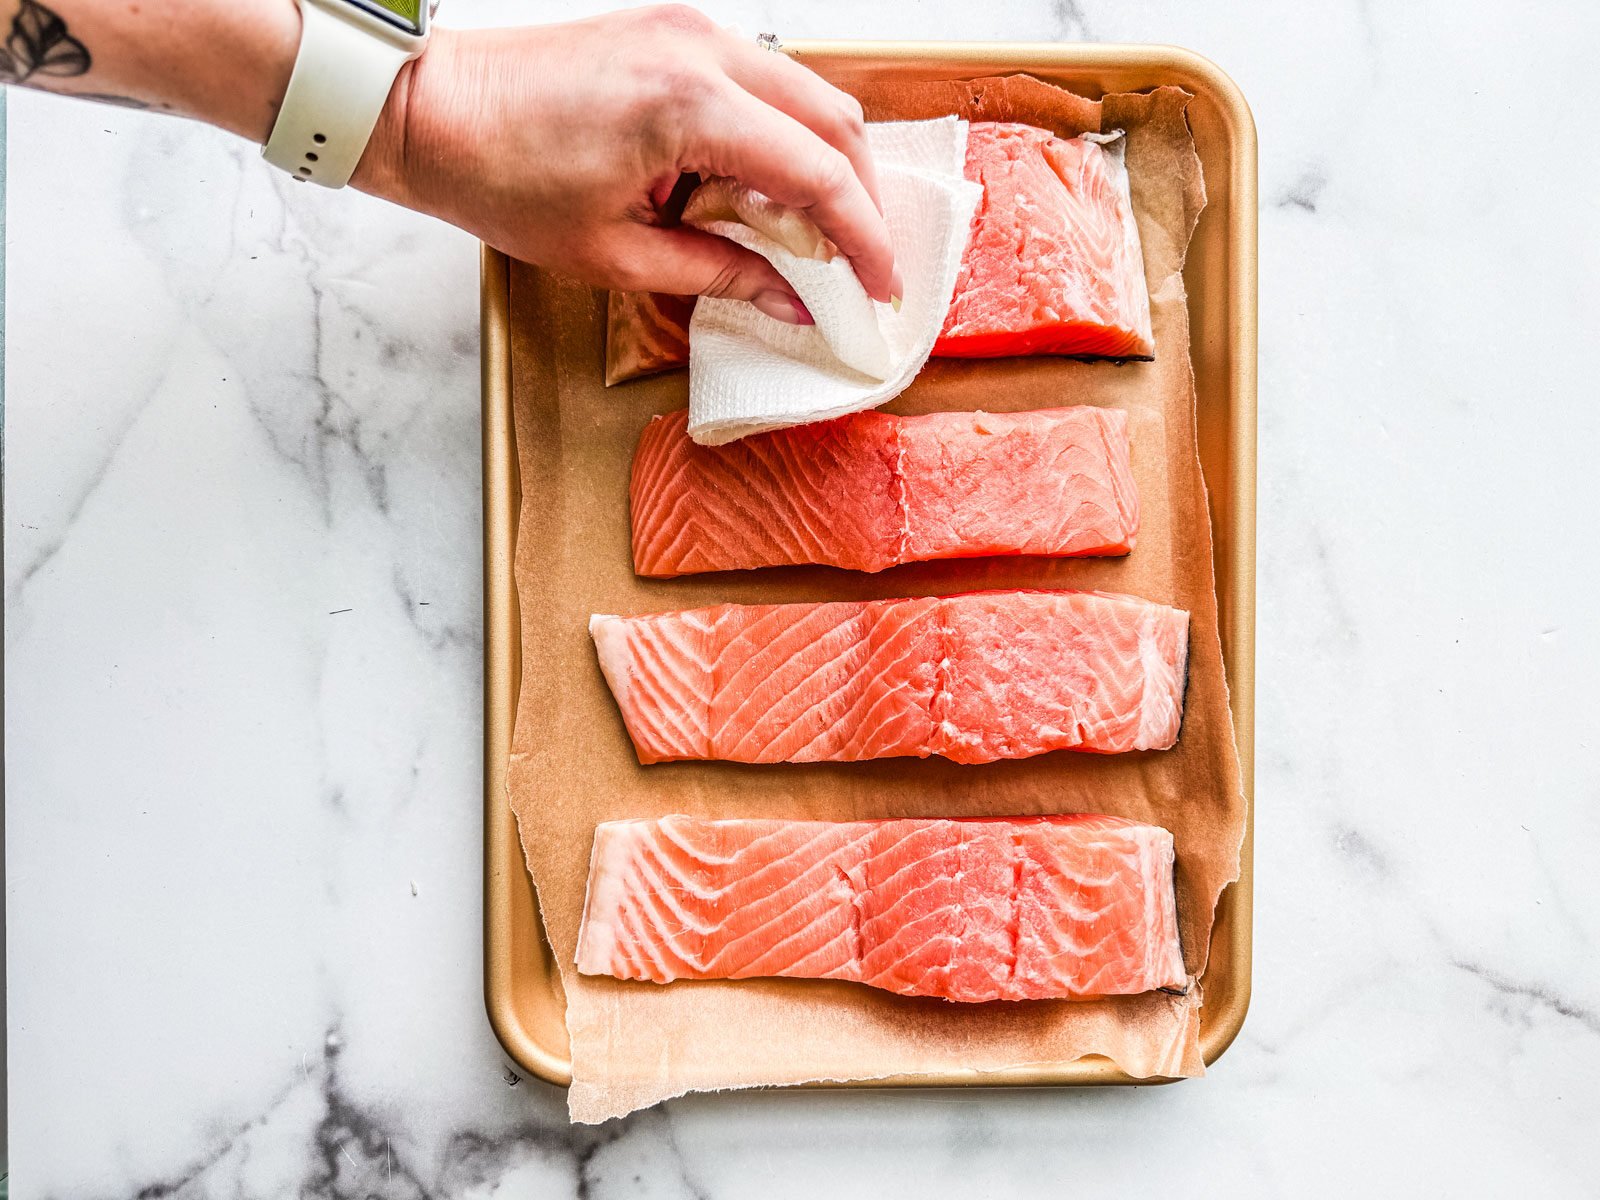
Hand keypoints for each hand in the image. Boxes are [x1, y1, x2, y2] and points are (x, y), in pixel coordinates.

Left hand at [357, 5, 900, 322]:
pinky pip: (765, 82)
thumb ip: (719, 275)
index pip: (819, 172)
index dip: (863, 238)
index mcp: (690, 105)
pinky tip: (768, 190)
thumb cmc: (501, 175)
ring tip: (817, 236)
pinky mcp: (677, 30)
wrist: (432, 110)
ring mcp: (693, 30)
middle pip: (835, 120)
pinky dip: (785, 136)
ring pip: (808, 94)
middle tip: (860, 265)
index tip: (880, 286)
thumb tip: (790, 302)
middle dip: (861, 199)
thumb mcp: (616, 255)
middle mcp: (704, 51)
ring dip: (827, 165)